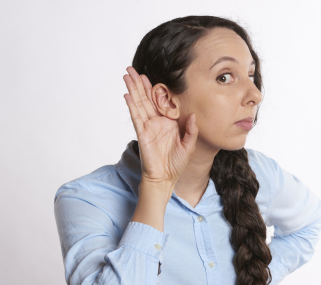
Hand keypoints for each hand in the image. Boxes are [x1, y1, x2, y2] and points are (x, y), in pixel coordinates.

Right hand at [123, 66, 197, 187]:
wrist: (165, 178)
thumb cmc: (176, 164)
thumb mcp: (189, 145)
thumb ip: (191, 130)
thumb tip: (194, 115)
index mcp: (168, 123)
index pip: (159, 101)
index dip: (154, 88)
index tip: (149, 75)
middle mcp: (156, 122)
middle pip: (145, 98)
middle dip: (139, 83)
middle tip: (131, 69)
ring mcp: (148, 127)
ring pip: (139, 103)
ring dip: (133, 89)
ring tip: (127, 75)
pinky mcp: (142, 134)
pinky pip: (136, 117)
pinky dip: (131, 105)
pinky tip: (127, 94)